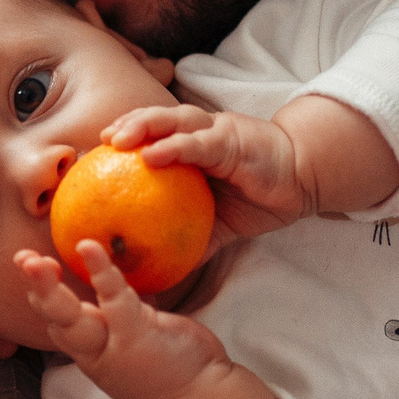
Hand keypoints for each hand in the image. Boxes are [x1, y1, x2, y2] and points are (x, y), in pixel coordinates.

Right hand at [16, 242, 295, 398]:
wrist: (201, 398)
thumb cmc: (170, 365)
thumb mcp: (136, 339)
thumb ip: (121, 313)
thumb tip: (115, 282)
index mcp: (92, 350)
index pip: (57, 322)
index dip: (40, 294)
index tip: (28, 264)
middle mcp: (95, 352)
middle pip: (56, 323)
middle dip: (36, 291)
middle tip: (21, 259)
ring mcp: (114, 347)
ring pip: (72, 320)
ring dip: (50, 292)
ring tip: (35, 262)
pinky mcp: (137, 337)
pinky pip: (114, 301)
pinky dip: (102, 274)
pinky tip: (90, 247)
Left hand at [105, 105, 309, 239]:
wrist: (304, 181)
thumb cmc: (258, 198)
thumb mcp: (217, 226)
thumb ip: (188, 243)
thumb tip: (158, 277)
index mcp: (193, 148)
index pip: (152, 137)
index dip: (124, 141)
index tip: (94, 155)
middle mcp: (200, 134)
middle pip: (155, 120)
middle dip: (126, 125)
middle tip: (99, 141)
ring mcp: (215, 133)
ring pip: (173, 121)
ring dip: (143, 126)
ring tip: (117, 140)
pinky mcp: (232, 141)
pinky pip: (199, 143)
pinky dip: (174, 146)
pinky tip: (152, 155)